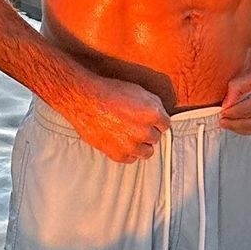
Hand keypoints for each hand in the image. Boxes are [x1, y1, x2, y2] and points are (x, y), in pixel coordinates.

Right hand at [51, 76, 170, 164]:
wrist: (85, 100)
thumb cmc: (109, 92)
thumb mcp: (138, 91)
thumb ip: (153, 104)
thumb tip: (160, 115)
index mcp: (153, 113)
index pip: (166, 124)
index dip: (157, 121)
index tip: (149, 120)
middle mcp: (145, 131)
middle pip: (156, 138)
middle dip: (148, 132)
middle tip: (135, 125)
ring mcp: (132, 145)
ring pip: (147, 152)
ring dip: (141, 145)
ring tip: (129, 135)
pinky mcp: (118, 155)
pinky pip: (131, 158)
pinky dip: (127, 152)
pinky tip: (119, 141)